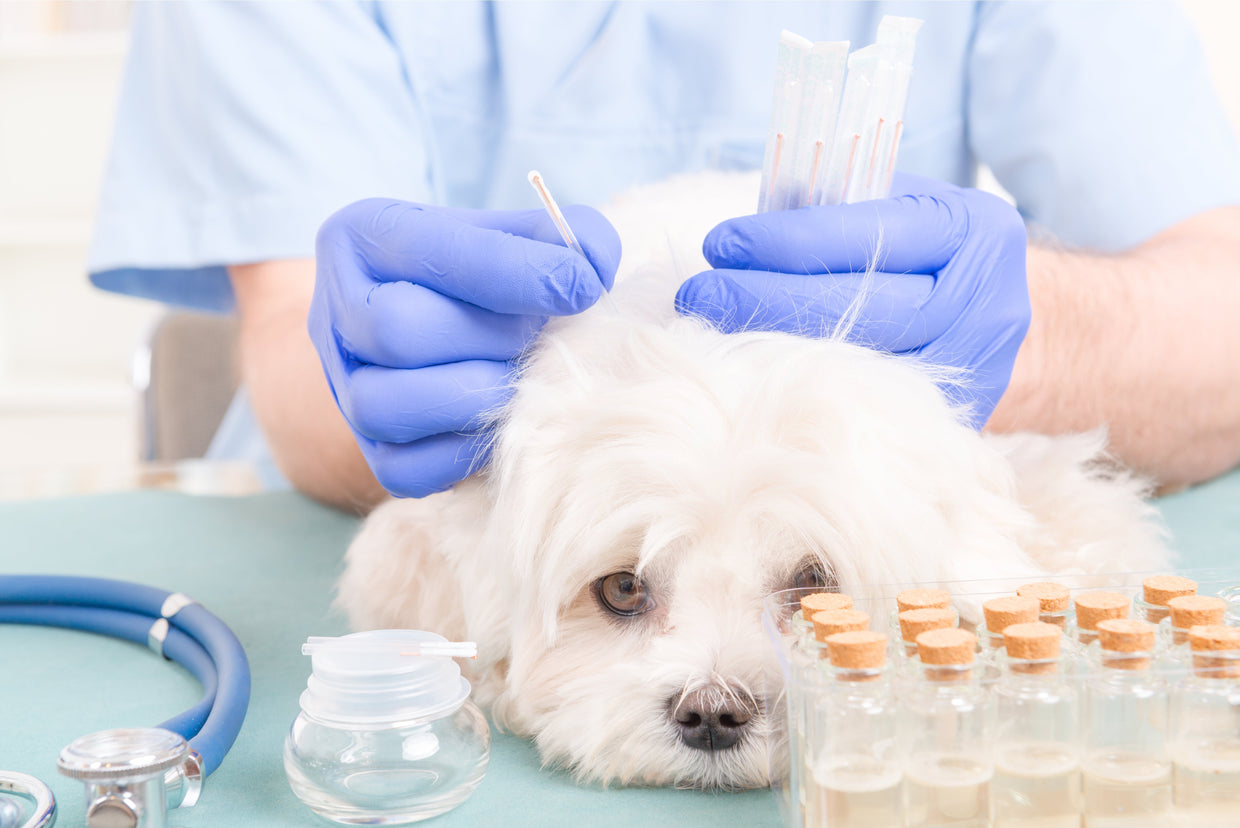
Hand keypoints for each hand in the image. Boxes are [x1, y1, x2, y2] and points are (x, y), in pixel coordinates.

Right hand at [310, 199, 620, 496]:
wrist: (429, 328)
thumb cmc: (478, 275)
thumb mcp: (508, 235)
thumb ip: (556, 238)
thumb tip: (593, 265)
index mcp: (364, 238)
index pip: (432, 253)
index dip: (517, 272)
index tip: (583, 284)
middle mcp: (336, 312)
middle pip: (398, 330)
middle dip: (490, 337)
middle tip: (537, 335)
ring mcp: (344, 388)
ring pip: (385, 405)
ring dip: (473, 397)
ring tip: (519, 379)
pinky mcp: (370, 452)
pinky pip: (402, 471)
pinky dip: (462, 453)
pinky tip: (500, 421)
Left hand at [674, 174, 1028, 427]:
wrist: (1027, 326)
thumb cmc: (940, 253)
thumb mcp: (911, 207)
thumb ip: (843, 207)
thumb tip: (748, 230)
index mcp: (973, 234)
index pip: (867, 234)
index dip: (784, 239)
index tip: (720, 242)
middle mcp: (979, 306)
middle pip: (856, 306)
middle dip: (762, 298)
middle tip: (697, 293)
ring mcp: (968, 372)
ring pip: (853, 362)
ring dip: (771, 346)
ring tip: (710, 330)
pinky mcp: (948, 419)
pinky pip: (861, 401)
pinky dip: (800, 382)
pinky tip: (750, 368)